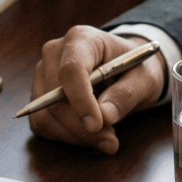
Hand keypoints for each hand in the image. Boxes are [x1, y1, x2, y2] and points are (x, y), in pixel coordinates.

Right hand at [30, 26, 165, 153]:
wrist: (122, 68)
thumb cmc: (133, 69)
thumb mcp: (144, 78)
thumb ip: (127, 94)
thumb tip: (105, 116)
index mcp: (81, 39)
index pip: (71, 70)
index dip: (81, 100)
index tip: (96, 125)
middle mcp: (54, 54)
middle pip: (54, 96)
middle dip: (81, 126)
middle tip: (111, 142)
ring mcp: (41, 75)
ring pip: (45, 114)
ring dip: (74, 135)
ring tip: (104, 136)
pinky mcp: (37, 95)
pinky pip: (41, 124)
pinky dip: (64, 136)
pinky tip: (86, 134)